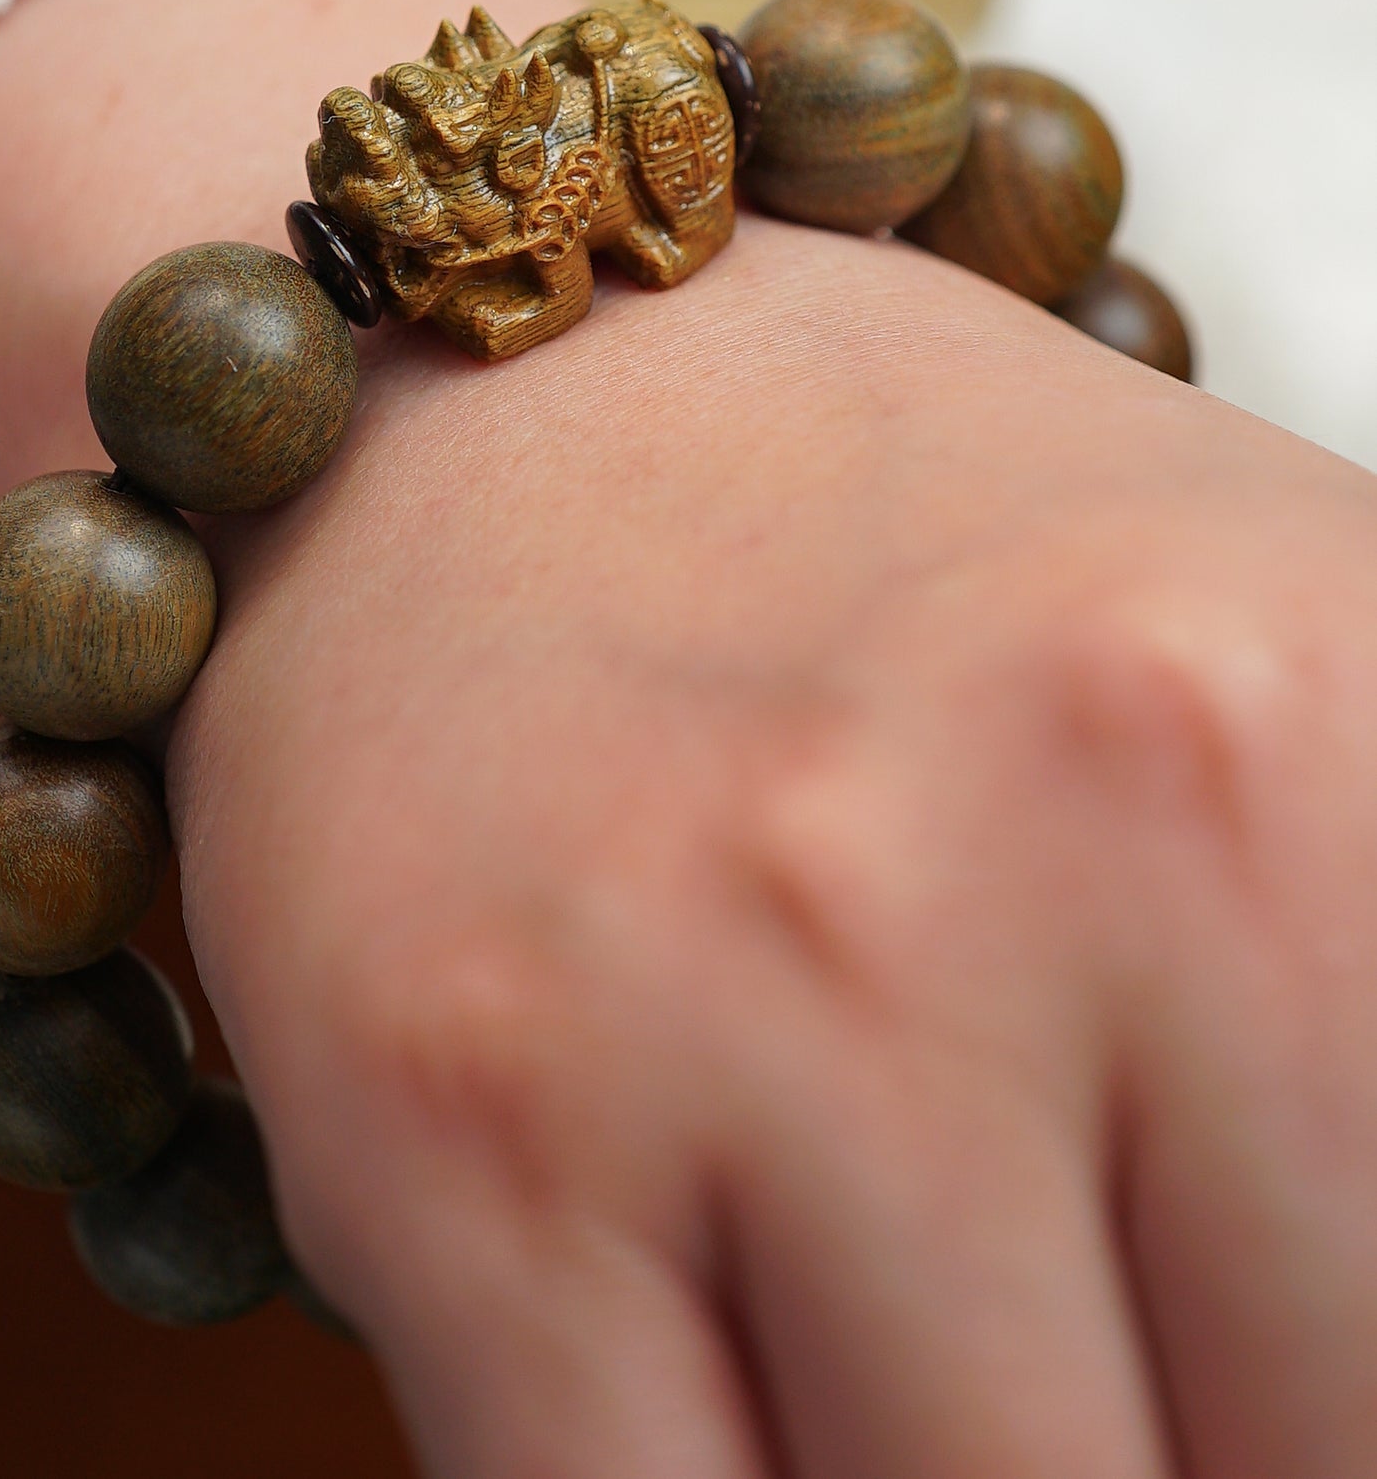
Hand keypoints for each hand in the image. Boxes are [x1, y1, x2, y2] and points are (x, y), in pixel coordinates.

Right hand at [0, 0, 1376, 1476]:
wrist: (491, 371)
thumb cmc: (911, 553)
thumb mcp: (1302, 706)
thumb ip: (1373, 1038)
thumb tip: (1344, 1360)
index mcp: (1316, 741)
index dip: (1335, 1405)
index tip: (1260, 1363)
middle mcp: (1038, 843)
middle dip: (1194, 1453)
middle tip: (1115, 1361)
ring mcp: (723, 992)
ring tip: (945, 1354)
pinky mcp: (457, 1125)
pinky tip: (752, 1394)